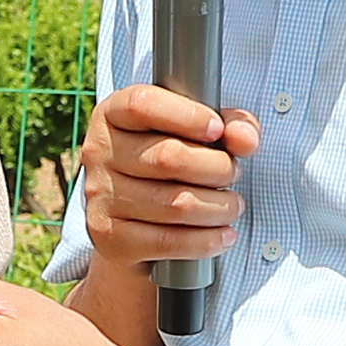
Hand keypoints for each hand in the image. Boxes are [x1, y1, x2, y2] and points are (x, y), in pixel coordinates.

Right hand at [74, 82, 256, 283]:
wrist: (135, 223)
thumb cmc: (172, 165)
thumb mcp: (198, 132)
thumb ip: (230, 124)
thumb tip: (247, 139)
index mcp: (113, 113)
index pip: (143, 104)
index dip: (187, 116)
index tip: (218, 129)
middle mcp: (98, 152)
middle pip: (168, 157)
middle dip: (217, 168)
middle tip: (233, 173)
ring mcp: (99, 196)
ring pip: (175, 203)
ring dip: (219, 207)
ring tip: (233, 205)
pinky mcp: (108, 237)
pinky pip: (168, 241)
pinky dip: (206, 240)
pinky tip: (223, 235)